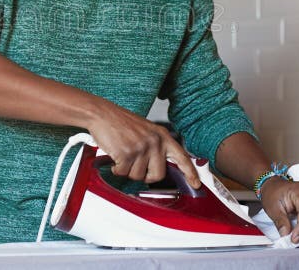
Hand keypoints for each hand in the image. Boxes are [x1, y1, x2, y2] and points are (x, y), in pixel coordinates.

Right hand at [86, 101, 200, 188]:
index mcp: (161, 136)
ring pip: (138, 176)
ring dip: (127, 170)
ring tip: (122, 154)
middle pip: (158, 175)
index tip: (196, 183)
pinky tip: (115, 157)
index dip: (190, 172)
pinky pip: (123, 173)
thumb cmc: (120, 122)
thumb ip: (155, 146)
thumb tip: (159, 167)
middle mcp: (154, 142)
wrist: (102, 114)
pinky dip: (116, 169)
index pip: (181, 157)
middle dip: (145, 175)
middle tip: (136, 165)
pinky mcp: (127, 154)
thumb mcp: (145, 130)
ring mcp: (141, 148)